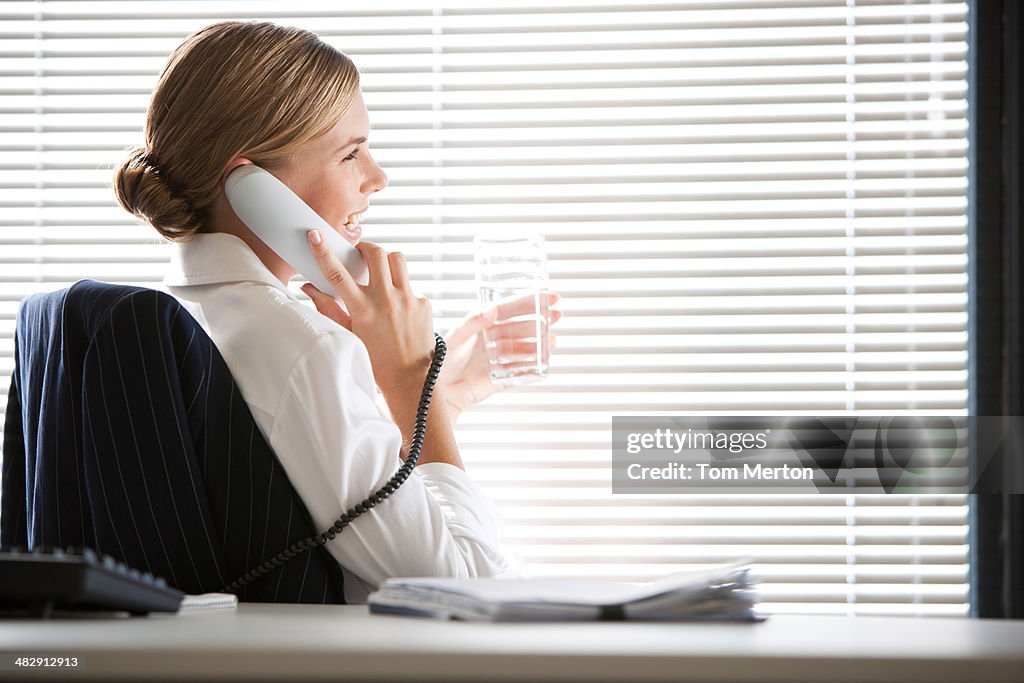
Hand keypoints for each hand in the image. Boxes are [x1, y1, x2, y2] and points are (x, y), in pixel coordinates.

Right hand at [301, 231, 435, 396]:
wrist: (410, 380)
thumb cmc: (376, 361)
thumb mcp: (348, 335)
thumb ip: (328, 309)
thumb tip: (308, 288)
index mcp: (362, 310)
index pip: (337, 273)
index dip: (323, 251)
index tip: (316, 235)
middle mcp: (386, 301)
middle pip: (376, 253)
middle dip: (365, 248)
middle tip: (360, 255)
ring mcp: (408, 300)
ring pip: (397, 259)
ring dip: (386, 261)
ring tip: (381, 274)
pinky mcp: (423, 303)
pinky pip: (410, 284)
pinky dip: (401, 290)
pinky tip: (398, 308)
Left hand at [440, 291, 561, 422]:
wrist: (434, 393)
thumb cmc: (438, 361)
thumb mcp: (454, 338)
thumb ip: (472, 322)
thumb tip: (492, 308)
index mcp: (483, 324)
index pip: (510, 308)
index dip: (530, 301)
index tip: (550, 296)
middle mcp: (493, 339)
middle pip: (522, 327)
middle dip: (541, 320)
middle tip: (558, 315)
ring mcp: (498, 358)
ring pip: (525, 348)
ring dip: (540, 344)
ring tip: (552, 341)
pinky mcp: (499, 378)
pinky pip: (520, 372)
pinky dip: (532, 368)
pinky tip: (544, 363)